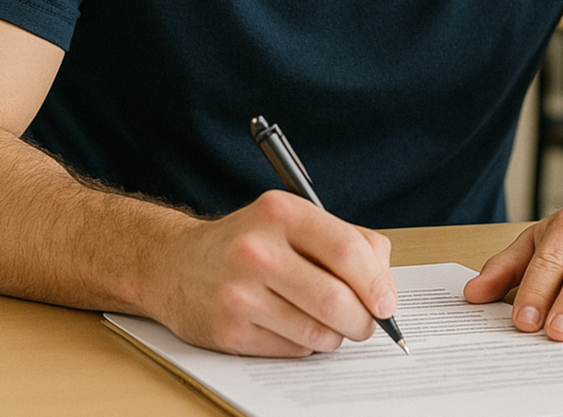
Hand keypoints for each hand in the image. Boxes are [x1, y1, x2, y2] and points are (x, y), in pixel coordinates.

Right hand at [154, 190, 396, 355]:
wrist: (176, 265)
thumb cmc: (248, 241)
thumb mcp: (291, 219)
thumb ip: (345, 239)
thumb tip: (384, 283)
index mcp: (280, 212)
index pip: (346, 249)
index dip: (377, 281)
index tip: (387, 301)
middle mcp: (257, 250)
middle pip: (336, 299)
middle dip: (364, 319)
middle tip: (367, 322)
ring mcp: (240, 293)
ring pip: (318, 333)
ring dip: (337, 335)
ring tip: (331, 323)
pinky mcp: (229, 332)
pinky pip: (293, 350)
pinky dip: (307, 345)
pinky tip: (296, 327)